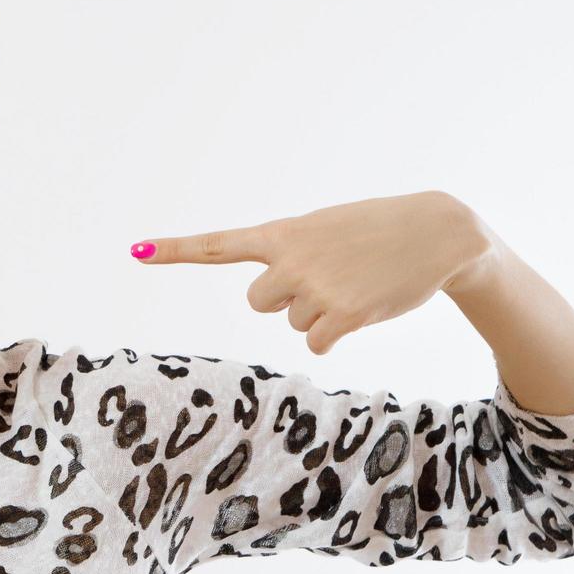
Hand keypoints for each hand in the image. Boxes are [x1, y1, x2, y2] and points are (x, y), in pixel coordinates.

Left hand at [130, 190, 494, 354]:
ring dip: (320, 312)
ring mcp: (315, 289)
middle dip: (288, 298)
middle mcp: (290, 261)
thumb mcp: (324, 229)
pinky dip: (335, 335)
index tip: (135, 252)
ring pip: (293, 323)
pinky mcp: (342, 316)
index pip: (218, 245)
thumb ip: (287, 254)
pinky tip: (361, 309)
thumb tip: (272, 299)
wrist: (437, 232)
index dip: (174, 250)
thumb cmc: (376, 231)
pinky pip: (316, 344)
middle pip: (259, 303)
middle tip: (328, 276)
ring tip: (353, 284)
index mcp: (281, 234)